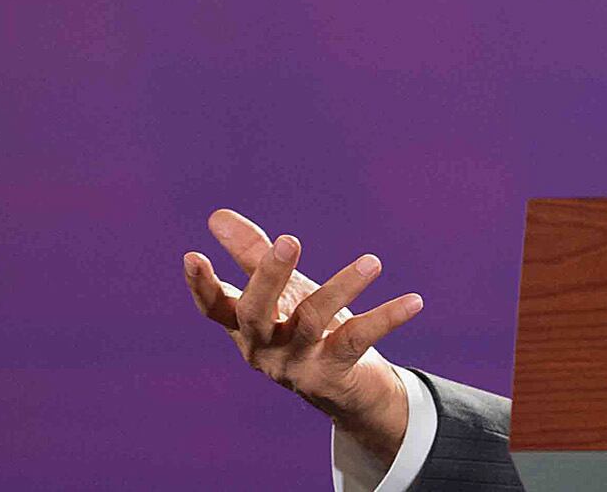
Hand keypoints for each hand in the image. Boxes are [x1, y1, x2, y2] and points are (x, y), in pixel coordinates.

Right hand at [184, 208, 424, 464]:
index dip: (201, 286)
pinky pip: (359, 341)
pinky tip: (415, 301)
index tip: (192, 255)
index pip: (215, 309)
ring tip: (373, 262)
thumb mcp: (280, 292)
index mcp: (246, 328)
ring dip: (342, 287)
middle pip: (256, 314)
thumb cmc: (305, 329)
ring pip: (312, 322)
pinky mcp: (333, 375)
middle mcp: (264, 349)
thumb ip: (252, 255)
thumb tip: (216, 216)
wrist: (349, 390)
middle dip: (271, 277)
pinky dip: (387, 318)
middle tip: (289, 240)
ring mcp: (296, 365)